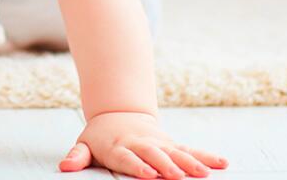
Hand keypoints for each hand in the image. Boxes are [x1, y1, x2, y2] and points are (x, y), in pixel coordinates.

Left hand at [59, 111, 227, 177]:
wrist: (118, 113)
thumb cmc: (101, 137)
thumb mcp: (85, 144)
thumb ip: (78, 156)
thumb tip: (65, 166)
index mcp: (119, 147)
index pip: (128, 158)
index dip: (138, 166)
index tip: (149, 175)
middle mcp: (141, 144)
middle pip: (156, 155)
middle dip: (168, 166)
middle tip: (179, 176)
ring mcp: (159, 143)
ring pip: (177, 152)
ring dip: (191, 162)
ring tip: (204, 173)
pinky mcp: (171, 144)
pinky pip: (190, 150)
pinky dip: (206, 156)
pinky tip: (221, 163)